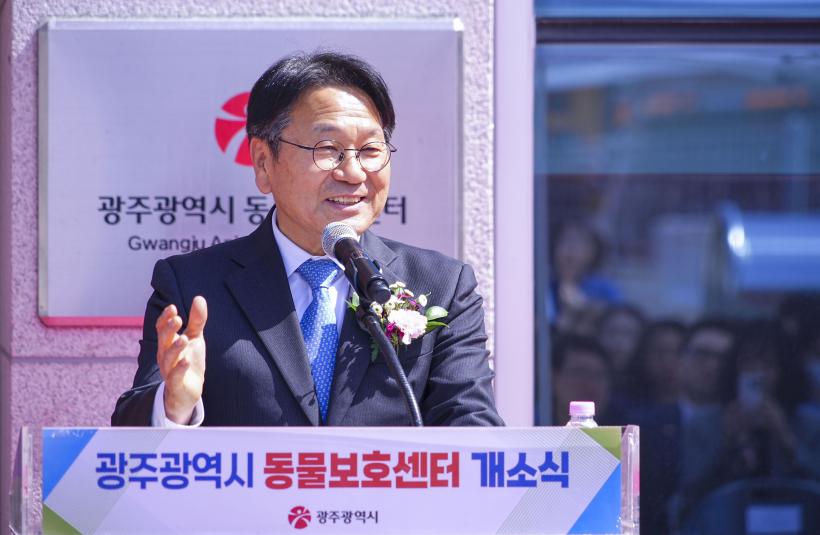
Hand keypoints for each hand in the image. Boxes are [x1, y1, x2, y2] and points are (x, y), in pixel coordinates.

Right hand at [156, 296, 207, 423]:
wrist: (189, 390)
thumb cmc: (189, 360)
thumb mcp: (195, 338)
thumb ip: (196, 320)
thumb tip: (199, 298)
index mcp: (167, 343)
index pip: (162, 328)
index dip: (165, 319)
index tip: (173, 308)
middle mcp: (165, 355)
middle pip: (163, 341)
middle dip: (168, 330)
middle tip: (176, 319)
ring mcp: (169, 370)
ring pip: (168, 358)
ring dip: (175, 348)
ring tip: (184, 338)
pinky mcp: (176, 384)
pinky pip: (175, 376)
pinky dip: (180, 368)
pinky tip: (187, 360)